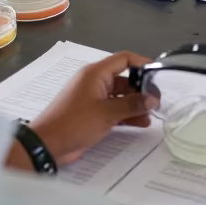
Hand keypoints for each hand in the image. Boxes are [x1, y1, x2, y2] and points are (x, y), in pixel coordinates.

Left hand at [30, 52, 156, 164]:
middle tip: (158, 100)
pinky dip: (126, 114)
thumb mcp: (106, 112)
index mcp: (96, 74)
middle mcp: (96, 82)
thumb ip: (132, 104)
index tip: (158, 72)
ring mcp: (94, 99)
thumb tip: (153, 99)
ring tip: (152, 114)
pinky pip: (114, 109)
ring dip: (135, 104)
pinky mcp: (93, 114)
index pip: (124, 59)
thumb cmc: (75, 122)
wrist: (47, 145)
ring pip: (121, 96)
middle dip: (141, 89)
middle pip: (124, 79)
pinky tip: (141, 123)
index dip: (142, 63)